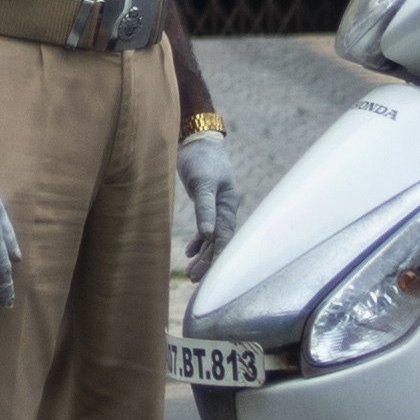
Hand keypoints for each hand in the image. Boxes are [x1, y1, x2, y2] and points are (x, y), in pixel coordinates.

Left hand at [178, 129, 244, 263]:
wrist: (197, 140)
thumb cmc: (201, 158)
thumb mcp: (202, 182)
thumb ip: (205, 208)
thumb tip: (207, 234)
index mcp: (229, 204)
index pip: (225, 236)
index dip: (217, 256)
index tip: (206, 275)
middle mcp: (226, 208)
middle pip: (220, 241)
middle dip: (208, 261)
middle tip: (194, 279)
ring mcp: (217, 207)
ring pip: (213, 237)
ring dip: (203, 255)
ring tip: (191, 273)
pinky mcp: (207, 204)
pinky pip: (206, 228)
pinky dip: (198, 241)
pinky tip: (190, 253)